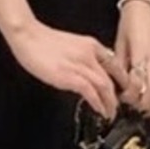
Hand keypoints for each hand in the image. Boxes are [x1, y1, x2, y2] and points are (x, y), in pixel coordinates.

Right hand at [7, 20, 127, 119]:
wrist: (27, 35)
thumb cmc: (43, 42)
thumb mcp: (71, 45)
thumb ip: (83, 58)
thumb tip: (88, 74)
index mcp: (92, 45)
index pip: (115, 65)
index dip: (121, 81)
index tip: (121, 92)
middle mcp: (90, 53)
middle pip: (113, 78)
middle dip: (117, 96)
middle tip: (117, 107)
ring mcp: (80, 64)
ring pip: (105, 86)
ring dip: (110, 103)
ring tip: (110, 113)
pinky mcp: (69, 75)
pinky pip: (90, 91)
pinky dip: (97, 102)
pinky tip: (99, 109)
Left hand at [113, 3, 149, 116]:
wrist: (143, 8)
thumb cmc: (130, 22)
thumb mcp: (119, 44)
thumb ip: (119, 64)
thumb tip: (115, 80)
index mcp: (140, 55)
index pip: (137, 83)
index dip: (130, 94)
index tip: (123, 97)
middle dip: (144, 104)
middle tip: (135, 108)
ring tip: (149, 111)